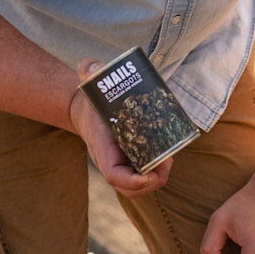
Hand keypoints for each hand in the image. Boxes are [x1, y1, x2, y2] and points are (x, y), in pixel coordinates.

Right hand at [70, 59, 172, 197]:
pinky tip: (167, 157)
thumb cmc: (91, 100)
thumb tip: (88, 66)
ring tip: (169, 158)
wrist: (85, 110)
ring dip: (157, 178)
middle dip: (152, 181)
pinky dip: (156, 173)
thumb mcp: (90, 84)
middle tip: (167, 161)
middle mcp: (110, 160)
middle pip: (129, 188)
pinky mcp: (129, 161)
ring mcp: (120, 163)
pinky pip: (143, 177)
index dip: (133, 180)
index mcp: (101, 146)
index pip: (113, 173)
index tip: (150, 174)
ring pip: (138, 187)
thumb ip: (90, 72)